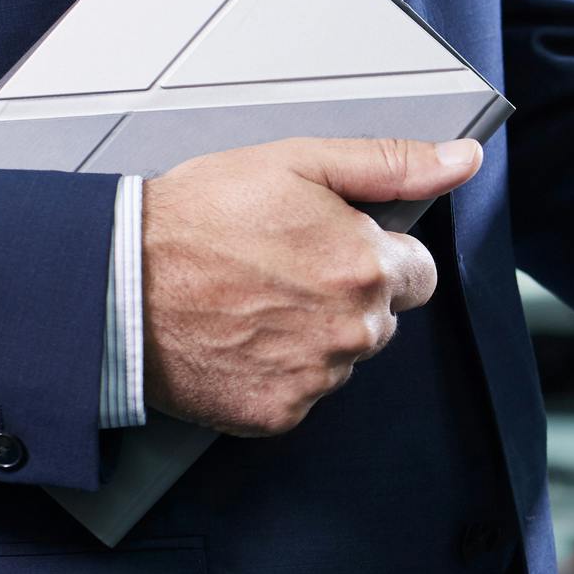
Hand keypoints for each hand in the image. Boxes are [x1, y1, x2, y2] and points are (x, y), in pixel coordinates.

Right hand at [142, 137, 483, 436]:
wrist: (111, 283)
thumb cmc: (196, 218)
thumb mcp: (298, 163)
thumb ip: (392, 164)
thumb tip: (462, 160)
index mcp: (367, 267)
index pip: (418, 273)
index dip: (377, 256)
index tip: (331, 247)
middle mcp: (352, 329)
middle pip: (380, 316)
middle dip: (345, 294)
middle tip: (279, 271)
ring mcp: (316, 377)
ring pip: (342, 356)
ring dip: (313, 334)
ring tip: (252, 301)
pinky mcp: (278, 412)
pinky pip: (301, 392)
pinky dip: (278, 371)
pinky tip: (241, 338)